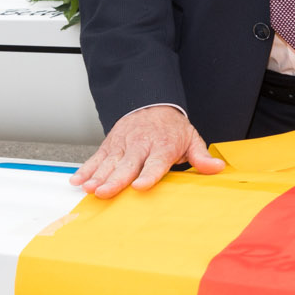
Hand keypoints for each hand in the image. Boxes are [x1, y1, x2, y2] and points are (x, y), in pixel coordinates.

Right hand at [73, 104, 223, 197]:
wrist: (152, 103)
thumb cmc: (172, 128)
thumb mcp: (191, 138)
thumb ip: (201, 156)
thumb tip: (217, 167)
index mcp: (162, 146)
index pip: (155, 163)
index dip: (148, 175)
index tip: (141, 186)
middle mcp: (141, 146)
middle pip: (127, 166)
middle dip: (115, 180)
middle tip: (104, 192)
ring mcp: (123, 145)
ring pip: (109, 163)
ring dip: (97, 176)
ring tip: (88, 189)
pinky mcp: (110, 145)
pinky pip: (96, 158)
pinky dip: (86, 169)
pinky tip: (77, 180)